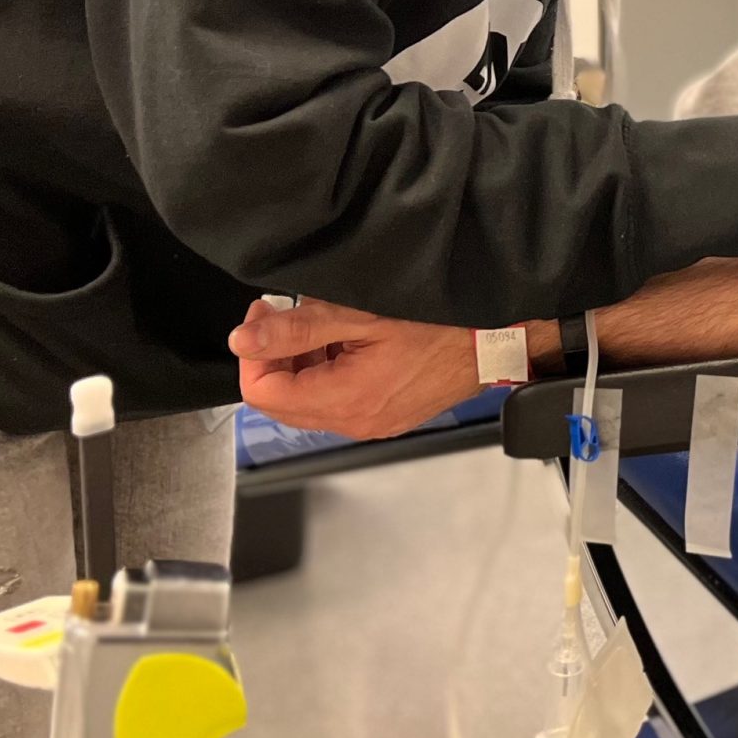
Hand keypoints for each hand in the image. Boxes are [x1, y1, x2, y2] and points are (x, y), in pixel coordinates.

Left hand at [227, 297, 481, 439]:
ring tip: (323, 325)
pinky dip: (327, 373)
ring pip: (307, 403)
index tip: (266, 314)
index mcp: (345, 400)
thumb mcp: (362, 314)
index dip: (253, 352)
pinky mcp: (386, 417)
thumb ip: (298, 329)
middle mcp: (355, 422)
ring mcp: (372, 424)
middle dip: (274, 358)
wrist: (494, 343)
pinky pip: (336, 402)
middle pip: (281, 402)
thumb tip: (244, 340)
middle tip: (286, 316)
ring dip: (301, 364)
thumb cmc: (440, 325)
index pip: (263, 392)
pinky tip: (347, 342)